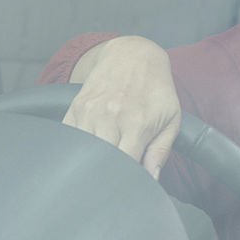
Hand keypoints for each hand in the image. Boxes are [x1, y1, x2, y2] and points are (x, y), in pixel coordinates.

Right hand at [64, 36, 181, 178]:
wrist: (133, 55)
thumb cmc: (156, 90)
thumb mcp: (171, 118)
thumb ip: (161, 150)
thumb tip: (152, 178)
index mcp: (137, 123)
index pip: (125, 164)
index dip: (127, 179)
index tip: (131, 184)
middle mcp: (110, 118)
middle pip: (100, 161)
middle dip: (108, 173)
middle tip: (116, 177)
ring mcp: (89, 112)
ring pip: (81, 152)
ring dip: (90, 162)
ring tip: (104, 162)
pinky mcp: (74, 108)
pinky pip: (68, 138)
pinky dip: (76, 149)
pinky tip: (87, 151)